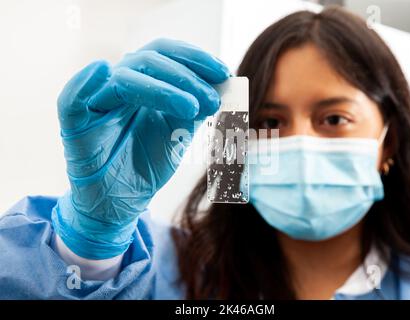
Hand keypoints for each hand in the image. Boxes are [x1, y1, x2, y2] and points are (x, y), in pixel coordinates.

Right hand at [52, 38, 228, 258]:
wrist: (120, 204)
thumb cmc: (145, 166)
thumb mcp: (178, 134)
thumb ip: (194, 108)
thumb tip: (222, 84)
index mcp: (143, 86)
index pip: (166, 56)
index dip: (194, 59)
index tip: (224, 73)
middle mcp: (120, 87)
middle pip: (148, 60)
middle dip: (185, 76)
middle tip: (212, 99)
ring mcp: (97, 104)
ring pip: (124, 79)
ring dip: (162, 89)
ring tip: (192, 108)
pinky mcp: (74, 126)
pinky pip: (71, 101)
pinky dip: (82, 83)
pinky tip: (102, 71)